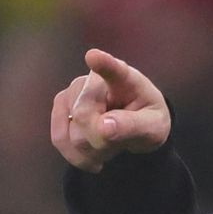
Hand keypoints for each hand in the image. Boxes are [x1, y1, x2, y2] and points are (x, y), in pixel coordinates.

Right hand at [50, 48, 170, 171]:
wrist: (134, 128)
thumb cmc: (147, 120)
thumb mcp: (153, 127)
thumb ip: (132, 126)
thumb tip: (104, 128)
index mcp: (125, 78)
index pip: (112, 69)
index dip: (102, 63)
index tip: (94, 57)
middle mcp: (92, 80)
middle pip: (83, 118)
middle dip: (102, 140)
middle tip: (121, 139)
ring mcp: (72, 93)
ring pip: (71, 135)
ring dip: (93, 150)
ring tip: (110, 143)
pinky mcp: (60, 109)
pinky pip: (59, 140)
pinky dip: (78, 156)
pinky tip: (94, 155)